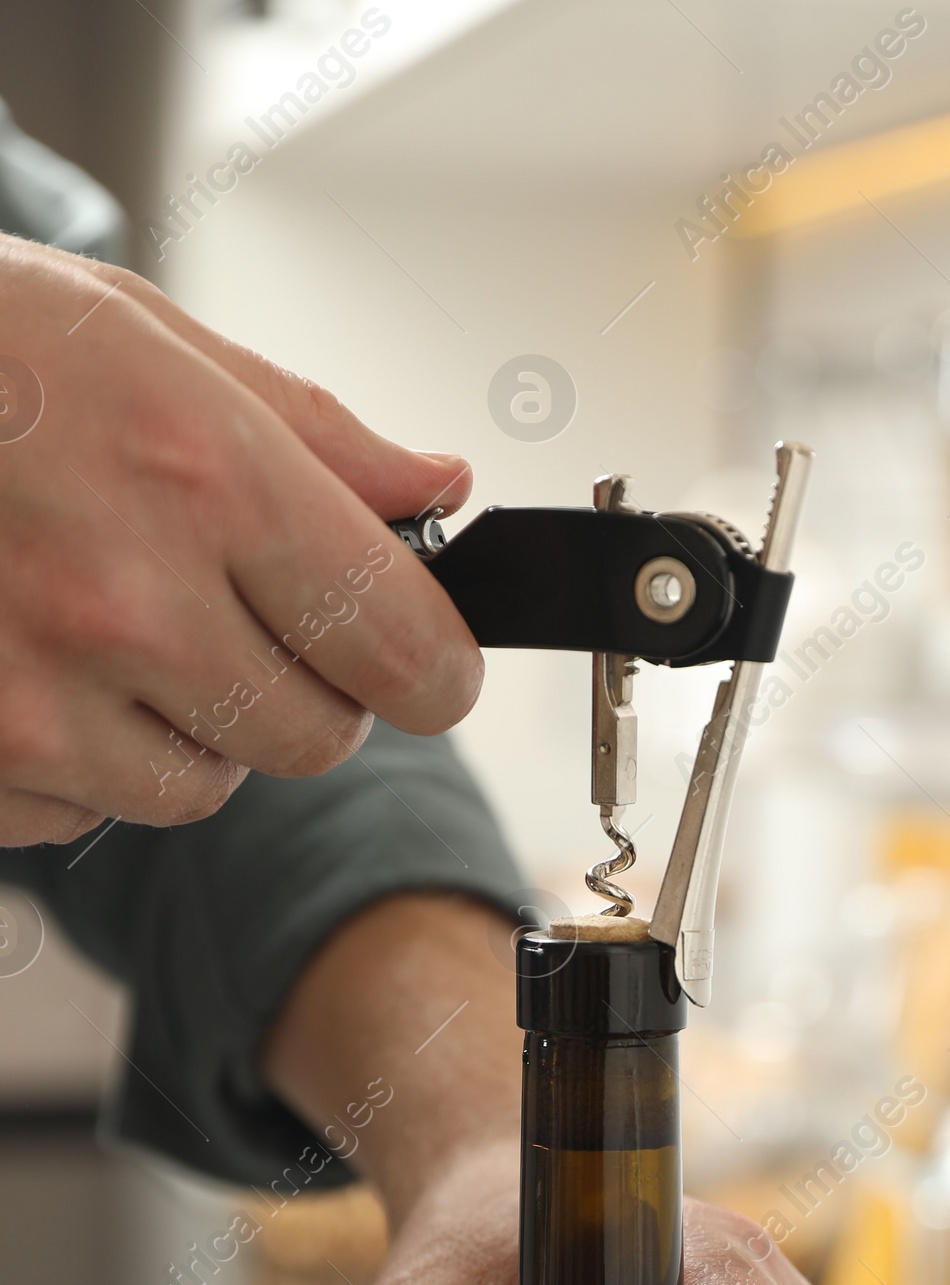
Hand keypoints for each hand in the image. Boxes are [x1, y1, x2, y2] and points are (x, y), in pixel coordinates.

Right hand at [0, 239, 481, 845]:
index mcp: (201, 476)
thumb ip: (311, 433)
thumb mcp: (143, 336)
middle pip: (318, 738)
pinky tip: (23, 657)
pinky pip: (87, 812)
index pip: (405, 644)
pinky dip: (79, 757)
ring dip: (187, 727)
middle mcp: (128, 602)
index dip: (435, 666)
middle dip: (304, 687)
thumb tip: (436, 490)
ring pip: (205, 787)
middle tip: (233, 612)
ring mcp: (37, 702)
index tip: (429, 665)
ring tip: (104, 620)